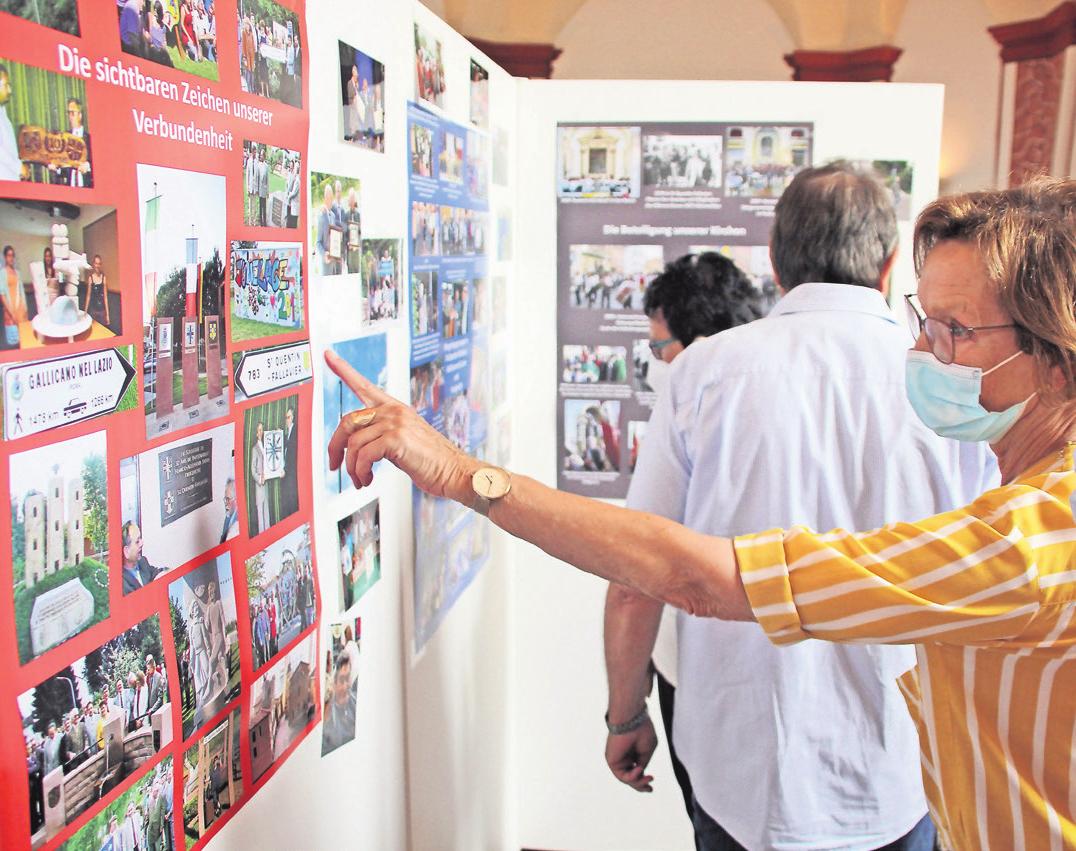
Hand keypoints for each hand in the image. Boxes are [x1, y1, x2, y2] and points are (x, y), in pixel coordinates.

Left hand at [325, 350, 476, 499]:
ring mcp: (395, 422)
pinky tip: (367, 480)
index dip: (343, 369)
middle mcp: (394, 411)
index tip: (328, 355)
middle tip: (334, 465)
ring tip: (360, 480)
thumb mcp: (404, 441)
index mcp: (395, 408)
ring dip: (352, 467)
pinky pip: (363, 455)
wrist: (454, 471)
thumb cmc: (431, 461)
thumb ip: (381, 436)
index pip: (364, 385)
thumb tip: (355, 447)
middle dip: (335, 446)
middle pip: (348, 421)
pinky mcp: (396, 438)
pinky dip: (360, 472)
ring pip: (353, 443)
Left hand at [604, 717, 657, 792]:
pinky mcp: (611, 760)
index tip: (652, 782)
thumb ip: (643, 762)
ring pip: (626, 779)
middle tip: (650, 789)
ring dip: (638, 782)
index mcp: (633, 753)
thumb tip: (640, 773)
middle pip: (630, 777)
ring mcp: (617, 759)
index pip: (636, 770)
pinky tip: (639, 769)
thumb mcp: (647, 750)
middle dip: (640, 785)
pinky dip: (631, 776)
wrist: (632, 719)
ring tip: (648, 777)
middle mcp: (624, 757)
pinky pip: (621, 775)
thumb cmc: (641, 730)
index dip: (643, 779)